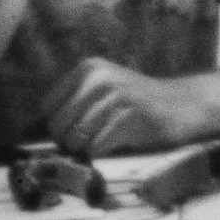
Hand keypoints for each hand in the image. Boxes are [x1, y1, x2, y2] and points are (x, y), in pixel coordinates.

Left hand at [42, 57, 219, 156]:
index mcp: (89, 68)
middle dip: (69, 140)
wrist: (181, 105)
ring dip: (86, 148)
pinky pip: (97, 146)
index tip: (73, 130)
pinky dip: (102, 152)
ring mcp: (116, 96)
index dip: (56, 124)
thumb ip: (74, 102)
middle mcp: (100, 78)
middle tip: (89, 140)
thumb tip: (38, 130)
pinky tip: (117, 143)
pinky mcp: (130, 116)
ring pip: (76, 137)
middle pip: (58, 124)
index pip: (47, 107)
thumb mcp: (104, 89)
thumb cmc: (136, 103)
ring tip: (105, 140)